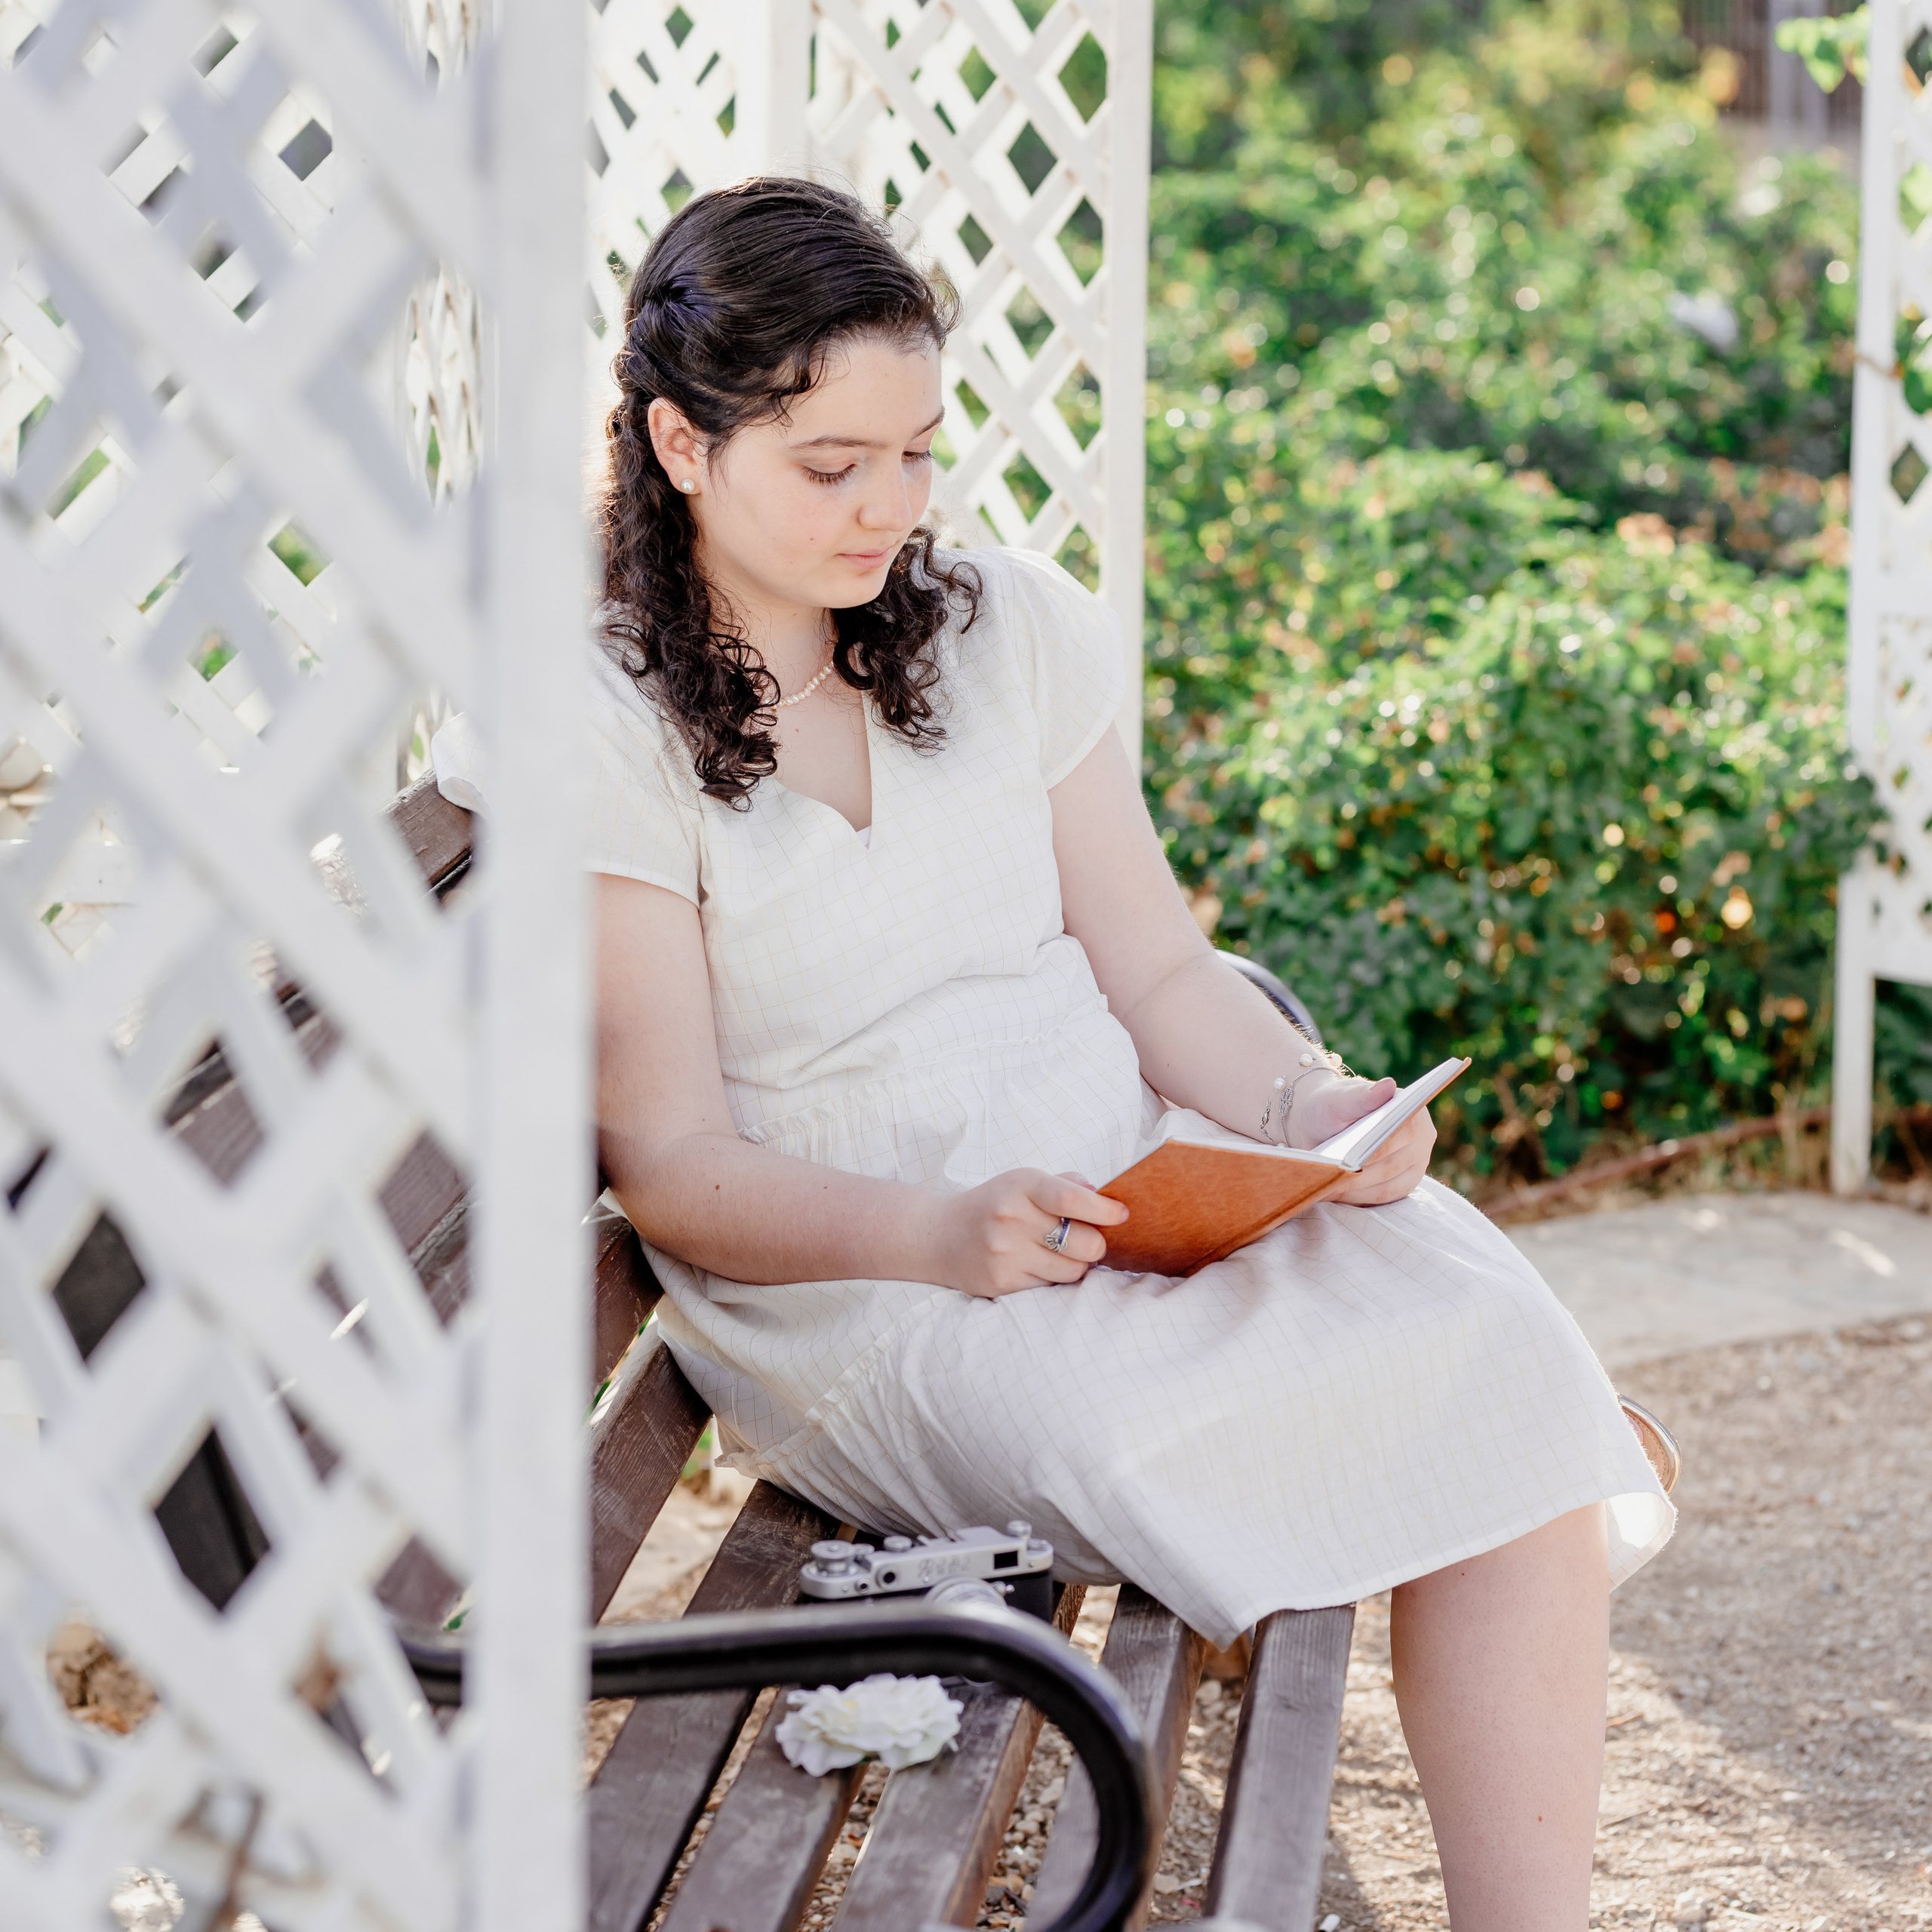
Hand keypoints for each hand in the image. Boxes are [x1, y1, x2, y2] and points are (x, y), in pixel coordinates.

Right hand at [933, 1169, 1128, 1298]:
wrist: (937, 1236)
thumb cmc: (992, 1205)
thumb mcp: (1022, 1182)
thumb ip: (1064, 1184)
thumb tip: (1102, 1196)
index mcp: (1020, 1186)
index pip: (1072, 1200)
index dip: (1105, 1211)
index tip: (1121, 1215)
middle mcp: (1011, 1219)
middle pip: (1084, 1243)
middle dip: (1095, 1244)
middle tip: (1087, 1239)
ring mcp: (1005, 1254)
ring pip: (1073, 1270)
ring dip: (1076, 1264)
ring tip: (1061, 1253)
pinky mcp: (1002, 1283)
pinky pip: (1050, 1286)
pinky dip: (1054, 1277)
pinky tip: (1038, 1264)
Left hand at [1283, 1070, 1434, 1206]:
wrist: (1323, 1121)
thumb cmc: (1333, 1105)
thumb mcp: (1342, 1098)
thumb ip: (1363, 1095)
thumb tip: (1388, 1085)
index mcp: (1413, 1112)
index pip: (1398, 1137)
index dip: (1373, 1152)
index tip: (1347, 1162)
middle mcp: (1422, 1139)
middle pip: (1391, 1166)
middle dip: (1358, 1177)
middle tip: (1329, 1181)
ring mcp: (1416, 1164)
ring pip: (1387, 1187)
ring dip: (1356, 1192)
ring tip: (1327, 1190)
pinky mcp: (1403, 1183)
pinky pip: (1383, 1198)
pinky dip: (1358, 1199)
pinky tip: (1335, 1195)